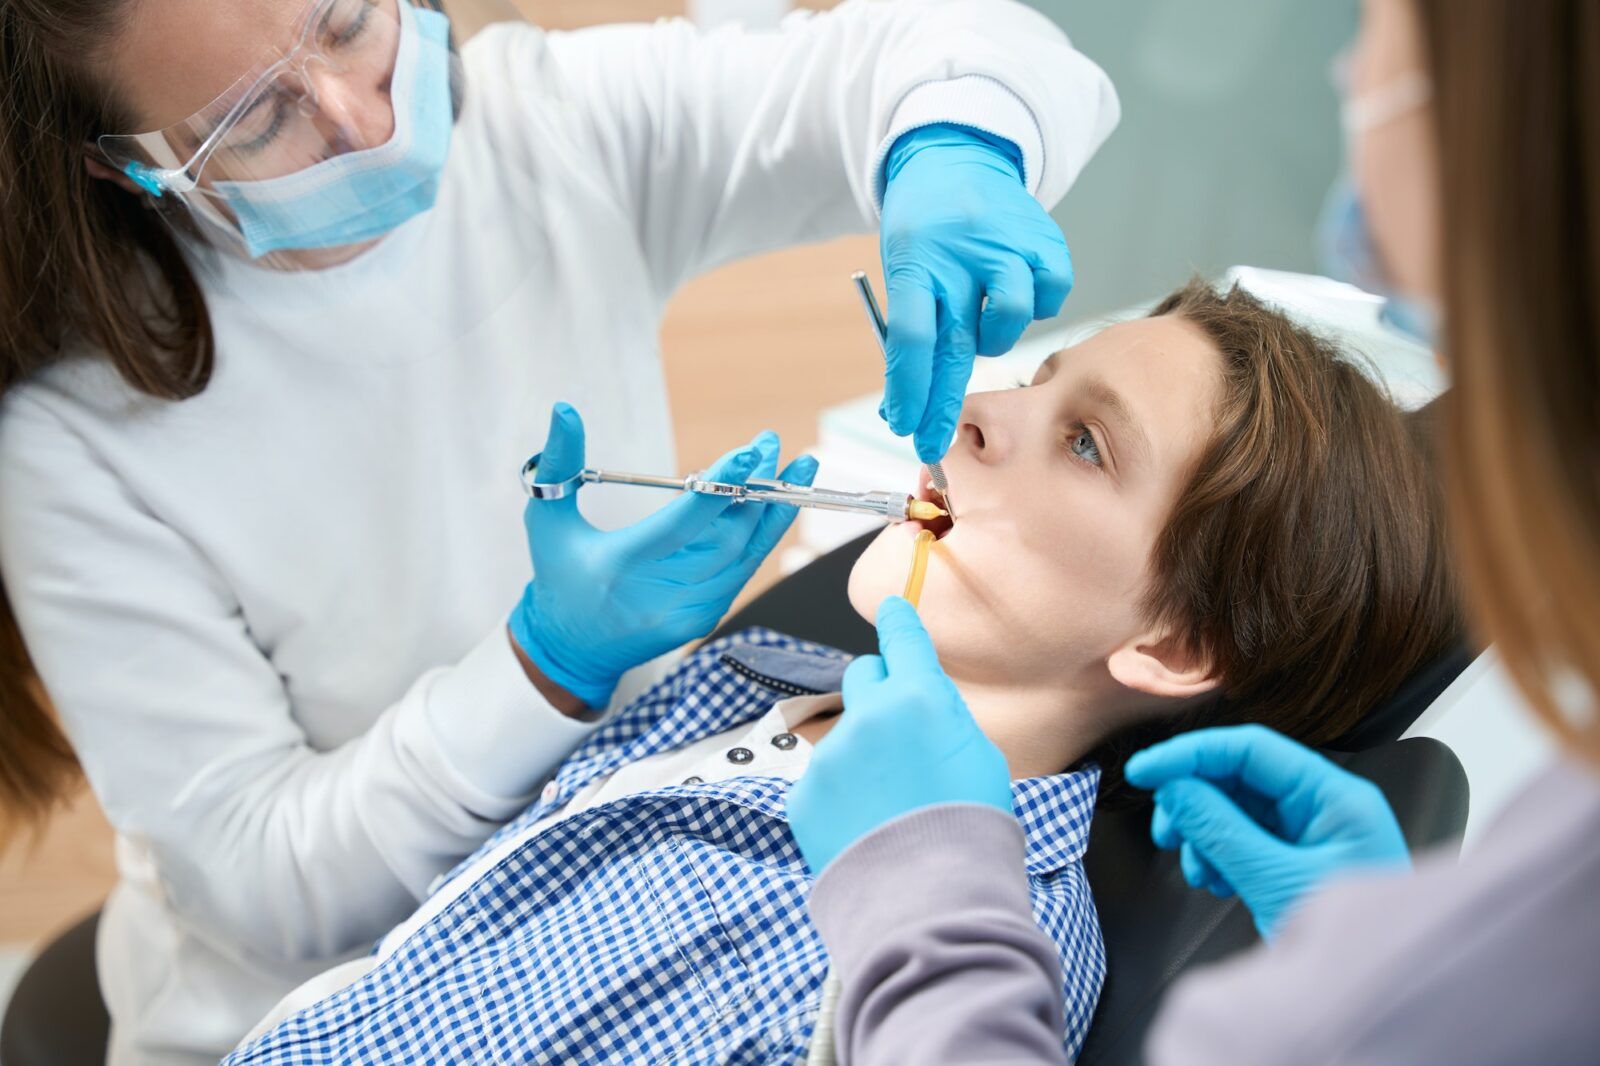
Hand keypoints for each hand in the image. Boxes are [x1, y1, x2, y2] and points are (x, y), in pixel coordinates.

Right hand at [510, 403, 815, 708]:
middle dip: (757, 487)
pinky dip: (760, 537)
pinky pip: (741, 572)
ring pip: (744, 556)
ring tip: (794, 468)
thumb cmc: (558, 576)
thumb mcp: (546, 519)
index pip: (683, 522)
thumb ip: (559, 463)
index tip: (751, 451)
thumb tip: (566, 408)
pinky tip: (774, 504)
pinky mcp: (703, 620)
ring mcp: (687, 613)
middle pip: (726, 537)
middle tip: (770, 444)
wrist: (569, 650)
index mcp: (622, 565)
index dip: (721, 486)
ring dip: (771, 510)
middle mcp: (660, 594)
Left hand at [787, 596, 1012, 872]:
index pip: (901, 636)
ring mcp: (828, 756)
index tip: (892, 606)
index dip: (897, 619)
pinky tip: (867, 827)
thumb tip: (921, 703)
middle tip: (903, 733)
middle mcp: (865, 716)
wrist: (930, 900)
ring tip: (892, 805)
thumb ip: (942, 717)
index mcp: (917, 698)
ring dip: (863, 754)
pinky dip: (841, 796)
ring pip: (844, 735)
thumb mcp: (980, 756)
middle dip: (881, 693)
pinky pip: (822, 779)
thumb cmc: (971, 830)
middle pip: (864, 677)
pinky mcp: (802, 795)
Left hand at [879, 123, 1073, 461]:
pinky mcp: (1047, 243)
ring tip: (981, 314)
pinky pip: (1048, 300)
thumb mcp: (903, 266)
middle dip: (942, 403)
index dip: (911, 390)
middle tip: (932, 441)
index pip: (912, 337)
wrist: (957, 155)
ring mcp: (1010, 245)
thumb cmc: (924, 229)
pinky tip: (1014, 288)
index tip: (907, 429)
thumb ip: (909, 329)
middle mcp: (964, 252)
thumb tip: (906, 407)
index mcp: (917, 258)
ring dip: (991, 337)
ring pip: (1008, 323)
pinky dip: (1032, 307)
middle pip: (956, 344)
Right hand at [1125, 724, 1411, 939]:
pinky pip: (1242, 840)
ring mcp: (1311, 836)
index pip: (1252, 749)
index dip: (1191, 753)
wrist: (1366, 1003)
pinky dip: (1218, 856)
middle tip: (1166, 831)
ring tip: (1199, 871)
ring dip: (1203, 835)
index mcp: (1336, 799)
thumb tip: (1174, 788)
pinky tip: (1217, 882)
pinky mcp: (1295, 863)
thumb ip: (1221, 829)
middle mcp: (1325, 809)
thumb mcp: (1277, 883)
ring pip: (1235, 810)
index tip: (1145, 771)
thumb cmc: (1352, 950)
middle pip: (1240, 778)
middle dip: (1194, 801)